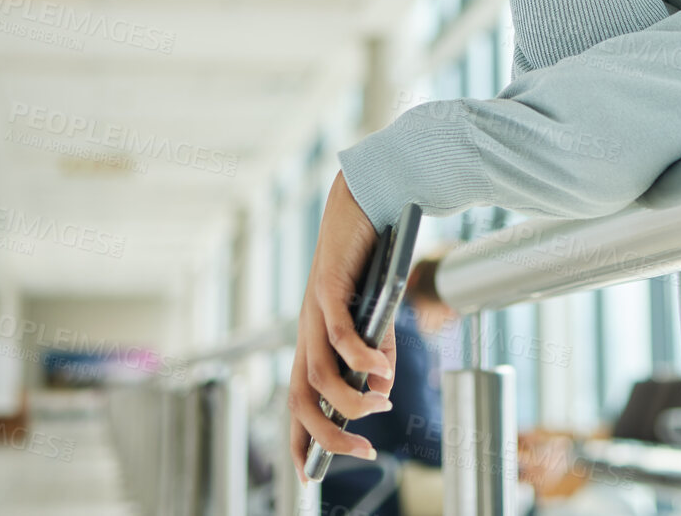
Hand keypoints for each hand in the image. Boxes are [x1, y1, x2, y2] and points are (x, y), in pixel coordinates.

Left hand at [287, 172, 397, 480]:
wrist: (366, 202)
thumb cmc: (371, 262)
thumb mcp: (379, 319)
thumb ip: (379, 353)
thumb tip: (381, 385)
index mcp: (314, 341)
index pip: (299, 401)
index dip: (300, 440)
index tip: (309, 477)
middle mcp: (307, 332)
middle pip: (301, 399)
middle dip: (327, 435)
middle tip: (362, 452)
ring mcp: (313, 311)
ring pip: (319, 372)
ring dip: (352, 398)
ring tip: (381, 404)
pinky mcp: (327, 287)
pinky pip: (337, 331)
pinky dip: (358, 356)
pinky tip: (379, 368)